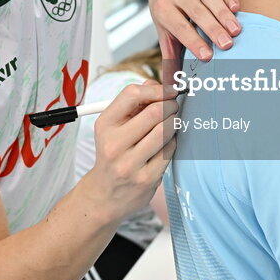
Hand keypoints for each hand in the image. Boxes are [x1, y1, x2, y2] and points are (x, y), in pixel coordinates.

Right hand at [89, 81, 178, 218]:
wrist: (105, 194)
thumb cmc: (113, 153)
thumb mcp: (113, 126)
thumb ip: (133, 103)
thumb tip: (156, 84)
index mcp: (105, 125)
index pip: (132, 94)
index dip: (155, 89)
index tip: (167, 91)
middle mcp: (114, 145)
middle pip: (154, 112)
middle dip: (170, 105)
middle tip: (174, 106)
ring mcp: (130, 164)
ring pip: (165, 131)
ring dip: (174, 122)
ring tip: (171, 122)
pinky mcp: (147, 178)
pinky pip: (169, 150)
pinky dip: (172, 142)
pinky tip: (166, 143)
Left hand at [149, 0, 241, 61]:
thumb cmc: (166, 4)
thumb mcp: (162, 25)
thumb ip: (169, 52)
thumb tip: (170, 85)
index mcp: (163, 8)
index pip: (180, 27)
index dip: (194, 42)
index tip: (207, 56)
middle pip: (197, 13)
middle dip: (213, 30)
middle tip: (227, 45)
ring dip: (224, 15)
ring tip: (236, 31)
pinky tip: (236, 8)